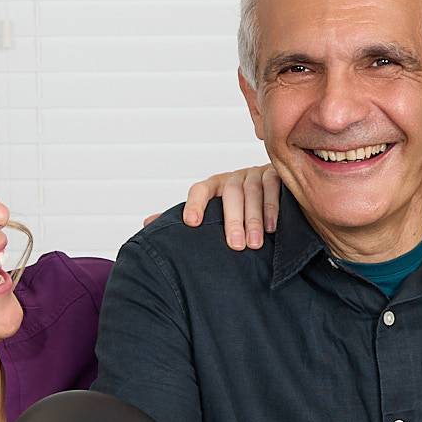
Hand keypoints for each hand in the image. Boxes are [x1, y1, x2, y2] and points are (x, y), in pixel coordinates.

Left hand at [145, 165, 280, 248]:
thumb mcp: (212, 214)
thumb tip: (147, 223)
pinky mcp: (274, 175)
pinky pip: (273, 187)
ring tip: (254, 244)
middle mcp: (232, 178)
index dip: (195, 204)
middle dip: (233, 220)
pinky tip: (272, 228)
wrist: (271, 193)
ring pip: (252, 193)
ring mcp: (253, 175)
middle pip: (230, 194)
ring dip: (253, 219)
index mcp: (213, 186)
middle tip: (235, 246)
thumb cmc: (236, 209)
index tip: (191, 224)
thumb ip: (184, 218)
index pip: (200, 190)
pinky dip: (271, 208)